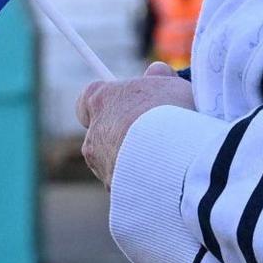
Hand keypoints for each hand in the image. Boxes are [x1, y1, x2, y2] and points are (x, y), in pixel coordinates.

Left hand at [78, 66, 194, 182]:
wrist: (174, 157)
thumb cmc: (173, 114)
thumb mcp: (172, 85)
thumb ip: (159, 79)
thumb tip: (157, 71)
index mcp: (101, 100)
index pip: (88, 99)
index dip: (107, 102)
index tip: (125, 104)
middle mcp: (94, 135)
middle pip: (103, 133)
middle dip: (124, 135)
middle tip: (154, 134)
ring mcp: (102, 166)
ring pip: (115, 161)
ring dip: (133, 161)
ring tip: (166, 158)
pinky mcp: (115, 191)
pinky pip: (127, 185)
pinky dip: (142, 182)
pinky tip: (166, 178)